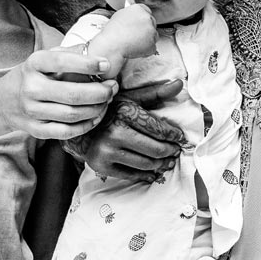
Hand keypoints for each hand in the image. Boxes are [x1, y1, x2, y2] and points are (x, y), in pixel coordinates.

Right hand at [0, 46, 116, 139]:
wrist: (2, 101)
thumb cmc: (32, 75)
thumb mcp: (44, 58)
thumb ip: (68, 53)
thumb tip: (96, 48)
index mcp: (33, 64)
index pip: (62, 62)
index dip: (87, 64)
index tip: (106, 64)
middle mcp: (30, 87)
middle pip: (72, 94)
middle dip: (100, 92)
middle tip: (112, 88)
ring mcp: (31, 111)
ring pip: (72, 115)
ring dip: (97, 109)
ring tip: (107, 101)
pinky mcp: (35, 129)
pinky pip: (66, 132)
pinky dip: (86, 126)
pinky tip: (96, 116)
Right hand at [70, 92, 185, 183]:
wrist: (79, 127)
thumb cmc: (110, 112)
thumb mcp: (130, 99)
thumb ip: (155, 93)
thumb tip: (180, 83)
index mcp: (124, 112)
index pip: (159, 129)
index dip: (174, 135)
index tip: (180, 138)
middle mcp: (115, 132)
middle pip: (155, 149)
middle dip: (170, 152)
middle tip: (176, 152)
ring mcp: (107, 151)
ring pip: (145, 164)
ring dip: (161, 165)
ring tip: (168, 162)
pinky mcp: (101, 166)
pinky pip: (131, 175)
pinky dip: (145, 176)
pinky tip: (153, 173)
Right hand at [86, 0, 158, 67]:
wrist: (111, 45)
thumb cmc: (111, 32)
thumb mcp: (119, 14)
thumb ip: (128, 8)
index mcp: (139, 9)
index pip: (146, 11)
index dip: (141, 19)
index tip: (138, 25)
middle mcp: (147, 18)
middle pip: (151, 23)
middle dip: (145, 29)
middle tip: (133, 35)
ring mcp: (151, 31)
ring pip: (153, 35)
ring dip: (147, 39)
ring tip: (133, 42)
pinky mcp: (152, 44)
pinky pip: (152, 47)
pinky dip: (146, 50)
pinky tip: (135, 49)